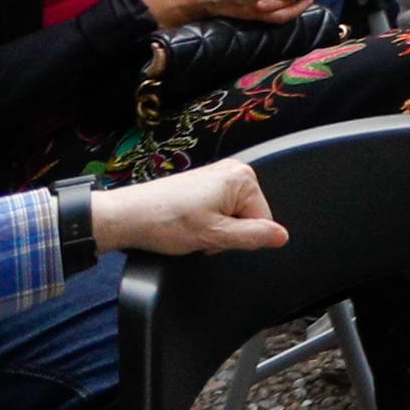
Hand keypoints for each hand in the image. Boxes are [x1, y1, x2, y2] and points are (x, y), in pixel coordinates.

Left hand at [90, 157, 284, 253]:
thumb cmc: (166, 222)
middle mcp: (233, 171)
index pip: (263, 220)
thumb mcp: (215, 235)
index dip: (241, 238)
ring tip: (192, 229)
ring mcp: (217, 175)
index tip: (215, 239)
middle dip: (228, 233)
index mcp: (242, 179)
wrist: (128, 216)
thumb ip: (252, 236)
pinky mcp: (204, 183)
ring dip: (216, 229)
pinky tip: (188, 224)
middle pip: (249, 216)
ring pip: (233, 215)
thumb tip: (281, 236)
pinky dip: (207, 221)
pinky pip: (220, 209)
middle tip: (202, 235)